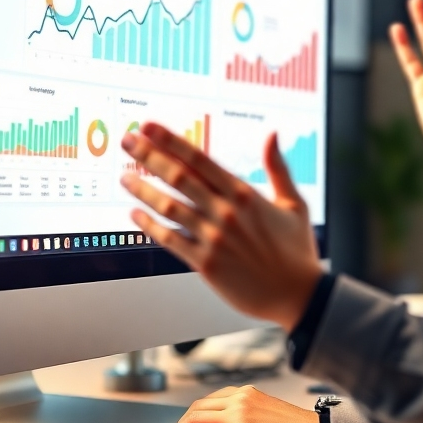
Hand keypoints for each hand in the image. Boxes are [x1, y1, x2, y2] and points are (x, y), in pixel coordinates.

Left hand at [120, 125, 321, 330]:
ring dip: (143, 190)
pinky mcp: (206, 264)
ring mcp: (214, 239)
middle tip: (128, 141)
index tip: (150, 127)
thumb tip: (272, 135)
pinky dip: (150, 226)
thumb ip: (278, 167)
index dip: (171, 141)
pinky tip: (135, 215)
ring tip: (124, 178)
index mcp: (245, 194)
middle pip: (178, 177)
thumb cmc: (297, 250)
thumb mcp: (293, 204)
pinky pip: (171, 240)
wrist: (297, 295)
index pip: (199, 160)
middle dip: (149, 156)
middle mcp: (226, 213)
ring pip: (169, 207)